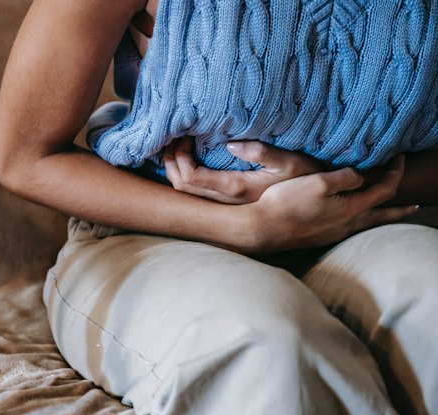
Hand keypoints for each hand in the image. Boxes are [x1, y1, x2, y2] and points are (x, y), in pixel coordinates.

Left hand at [163, 137, 321, 203]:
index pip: (191, 178)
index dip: (179, 158)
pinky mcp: (229, 202)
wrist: (317, 205)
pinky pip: (196, 191)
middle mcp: (226, 201)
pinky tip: (188, 159)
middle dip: (171, 162)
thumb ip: (263, 153)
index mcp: (236, 188)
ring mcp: (226, 204)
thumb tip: (231, 145)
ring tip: (177, 145)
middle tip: (174, 137)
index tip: (185, 136)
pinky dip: (185, 174)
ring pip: (186, 192)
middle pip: (181, 187)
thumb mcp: (291, 162)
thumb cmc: (307, 179)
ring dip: (175, 169)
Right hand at [248, 155, 417, 251]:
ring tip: (385, 213)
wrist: (262, 228)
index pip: (384, 190)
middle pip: (381, 216)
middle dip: (399, 209)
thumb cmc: (288, 203)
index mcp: (351, 209)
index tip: (399, 158)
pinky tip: (350, 219)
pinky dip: (359, 220)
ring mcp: (332, 233)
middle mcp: (346, 225)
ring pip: (365, 224)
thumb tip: (359, 177)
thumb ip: (345, 177)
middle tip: (415, 206)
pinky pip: (348, 228)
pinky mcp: (318, 237)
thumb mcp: (319, 181)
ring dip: (379, 216)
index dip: (395, 173)